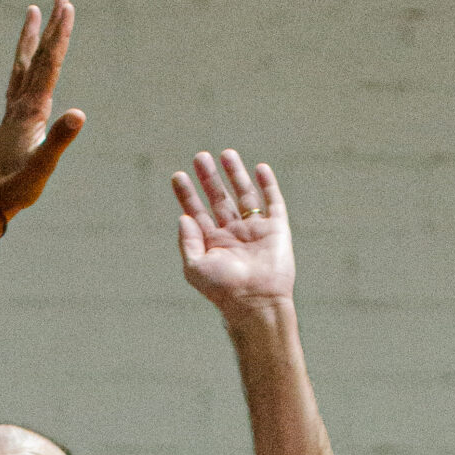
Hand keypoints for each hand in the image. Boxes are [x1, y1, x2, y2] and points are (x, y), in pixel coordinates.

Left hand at [0, 0, 84, 219]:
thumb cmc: (16, 188)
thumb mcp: (43, 166)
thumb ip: (59, 139)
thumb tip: (79, 113)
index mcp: (31, 110)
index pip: (49, 64)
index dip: (60, 34)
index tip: (66, 6)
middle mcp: (20, 104)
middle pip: (38, 57)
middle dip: (51, 27)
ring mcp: (14, 112)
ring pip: (24, 65)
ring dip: (31, 39)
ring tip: (33, 14)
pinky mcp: (11, 123)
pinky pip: (18, 83)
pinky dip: (24, 66)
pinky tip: (26, 67)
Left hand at [174, 150, 294, 313]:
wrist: (257, 301)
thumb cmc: (224, 289)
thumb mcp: (195, 267)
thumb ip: (187, 241)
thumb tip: (182, 216)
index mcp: (213, 244)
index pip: (197, 213)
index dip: (187, 195)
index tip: (178, 176)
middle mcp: (233, 235)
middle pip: (219, 199)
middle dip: (209, 178)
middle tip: (200, 157)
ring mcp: (255, 231)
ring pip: (244, 195)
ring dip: (235, 174)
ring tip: (225, 153)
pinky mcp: (276, 229)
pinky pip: (273, 202)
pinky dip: (268, 184)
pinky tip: (259, 168)